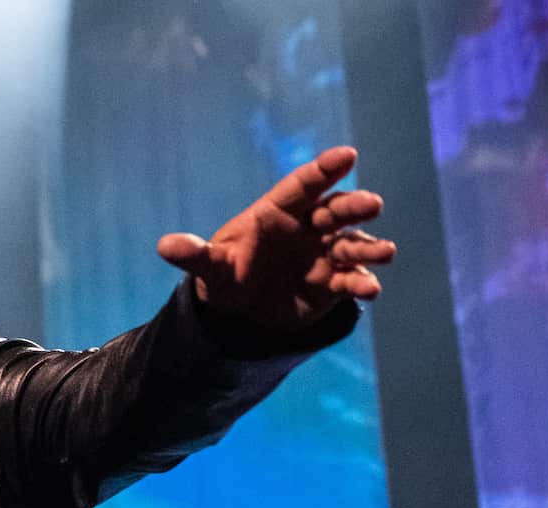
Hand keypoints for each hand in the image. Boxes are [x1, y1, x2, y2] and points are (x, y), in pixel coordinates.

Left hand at [156, 146, 395, 334]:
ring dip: (369, 246)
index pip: (303, 185)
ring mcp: (324, 253)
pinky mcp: (333, 282)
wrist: (241, 312)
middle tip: (371, 205)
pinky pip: (351, 279)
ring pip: (352, 243)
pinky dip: (361, 283)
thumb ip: (193, 254)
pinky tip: (369, 290)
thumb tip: (164, 246)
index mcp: (278, 211)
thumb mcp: (209, 267)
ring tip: (383, 252)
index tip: (347, 155)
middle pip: (336, 208)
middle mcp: (308, 226)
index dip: (324, 169)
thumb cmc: (228, 274)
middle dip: (354, 206)